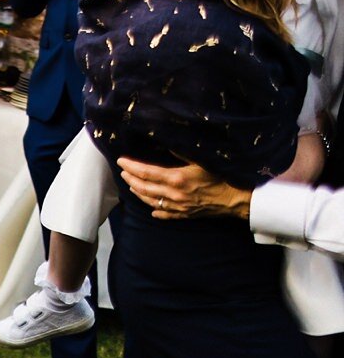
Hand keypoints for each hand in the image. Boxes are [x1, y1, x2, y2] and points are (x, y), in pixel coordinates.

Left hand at [118, 156, 250, 219]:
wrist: (237, 199)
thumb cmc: (220, 176)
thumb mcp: (200, 159)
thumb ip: (180, 152)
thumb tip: (164, 143)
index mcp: (175, 178)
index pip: (145, 172)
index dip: (130, 166)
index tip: (121, 161)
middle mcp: (173, 194)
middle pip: (144, 187)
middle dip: (130, 179)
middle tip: (122, 172)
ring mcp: (178, 206)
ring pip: (151, 201)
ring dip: (138, 193)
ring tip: (131, 186)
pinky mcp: (185, 214)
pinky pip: (166, 214)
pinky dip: (156, 210)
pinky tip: (151, 208)